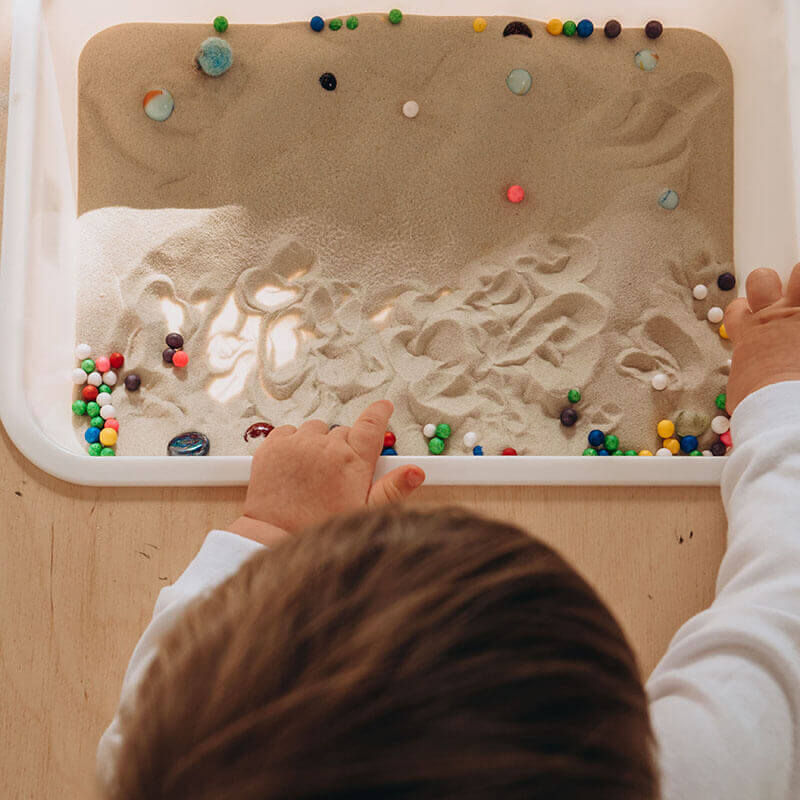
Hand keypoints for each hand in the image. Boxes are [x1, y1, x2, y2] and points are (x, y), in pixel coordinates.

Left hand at [229, 400, 424, 540]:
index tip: (383, 407)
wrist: (273, 535)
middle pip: (342, 432)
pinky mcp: (273, 445)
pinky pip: (288, 431)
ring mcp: (298, 443)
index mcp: (352, 461)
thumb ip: (392, 489)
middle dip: (343, 447)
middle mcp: (326, 446)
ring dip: (317, 444)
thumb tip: (416, 472)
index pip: (372, 424)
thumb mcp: (363, 512)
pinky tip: (293, 467)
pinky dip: (292, 443)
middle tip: (336, 474)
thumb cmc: (318, 528)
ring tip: (312, 473)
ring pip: (315, 430)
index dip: (380, 412)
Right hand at [725, 264, 799, 413]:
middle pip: (761, 279)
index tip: (753, 321)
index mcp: (748, 334)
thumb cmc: (759, 405)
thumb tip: (750, 382)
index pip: (737, 308)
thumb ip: (748, 374)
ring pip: (799, 273)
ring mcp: (798, 316)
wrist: (784, 408)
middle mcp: (771, 318)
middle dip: (769, 285)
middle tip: (783, 300)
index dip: (744, 312)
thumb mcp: (742, 389)